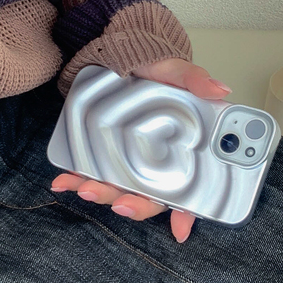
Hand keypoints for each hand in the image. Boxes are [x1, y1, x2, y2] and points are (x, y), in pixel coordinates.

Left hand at [50, 57, 231, 242]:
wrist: (119, 53)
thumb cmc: (153, 68)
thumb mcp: (175, 70)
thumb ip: (195, 80)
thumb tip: (219, 89)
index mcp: (179, 150)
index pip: (188, 187)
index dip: (187, 212)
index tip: (180, 229)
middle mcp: (153, 163)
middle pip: (150, 197)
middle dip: (135, 206)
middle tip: (122, 205)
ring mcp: (126, 161)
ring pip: (118, 190)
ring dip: (102, 194)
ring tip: (85, 189)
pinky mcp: (101, 153)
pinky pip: (89, 172)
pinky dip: (75, 179)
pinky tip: (63, 180)